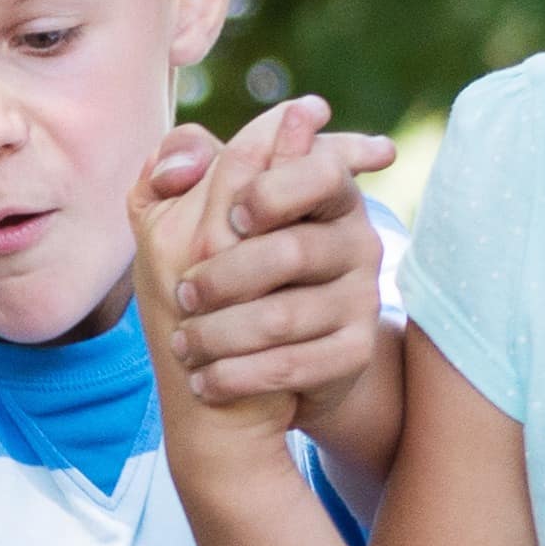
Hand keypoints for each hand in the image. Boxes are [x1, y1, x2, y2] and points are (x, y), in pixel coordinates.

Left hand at [143, 100, 397, 418]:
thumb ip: (184, 165)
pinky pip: (291, 366)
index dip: (271, 190)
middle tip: (184, 295)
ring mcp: (361, 297)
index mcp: (326, 188)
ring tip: (183, 343)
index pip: (322, 168)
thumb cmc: (225, 268)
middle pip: (292, 250)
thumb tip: (183, 165)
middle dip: (223, 276)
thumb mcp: (197, 209)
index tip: (232, 214)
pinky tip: (203, 380)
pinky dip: (234, 376)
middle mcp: (357, 239)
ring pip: (283, 316)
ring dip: (217, 333)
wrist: (267, 360)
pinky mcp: (355, 352)